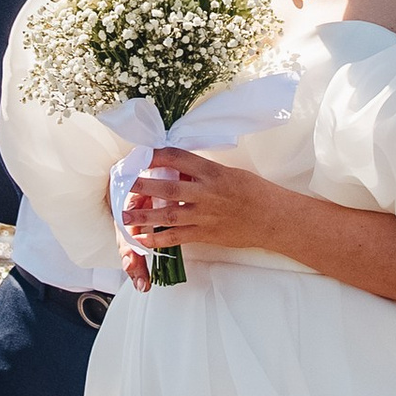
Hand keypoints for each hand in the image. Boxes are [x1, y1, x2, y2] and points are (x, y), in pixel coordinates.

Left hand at [119, 150, 288, 265]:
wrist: (274, 218)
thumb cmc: (254, 192)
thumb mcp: (229, 173)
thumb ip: (203, 173)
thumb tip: (179, 171)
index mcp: (213, 172)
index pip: (179, 159)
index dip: (157, 156)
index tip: (141, 155)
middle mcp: (207, 193)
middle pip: (168, 188)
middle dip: (142, 186)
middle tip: (122, 184)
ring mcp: (206, 216)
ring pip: (169, 215)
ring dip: (144, 216)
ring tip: (124, 217)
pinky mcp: (207, 234)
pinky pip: (178, 237)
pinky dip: (159, 239)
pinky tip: (143, 240)